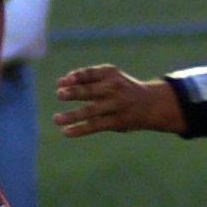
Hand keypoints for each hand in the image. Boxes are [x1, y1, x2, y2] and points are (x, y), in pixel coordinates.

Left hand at [53, 65, 182, 136]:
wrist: (151, 104)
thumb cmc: (121, 88)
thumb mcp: (108, 78)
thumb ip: (85, 79)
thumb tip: (60, 83)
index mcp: (110, 74)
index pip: (91, 73)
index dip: (77, 77)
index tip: (63, 81)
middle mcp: (114, 88)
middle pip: (91, 91)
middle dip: (75, 92)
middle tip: (59, 94)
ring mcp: (116, 106)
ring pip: (91, 111)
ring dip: (73, 115)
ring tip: (56, 119)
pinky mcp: (117, 122)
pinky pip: (95, 126)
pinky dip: (80, 129)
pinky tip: (66, 132)